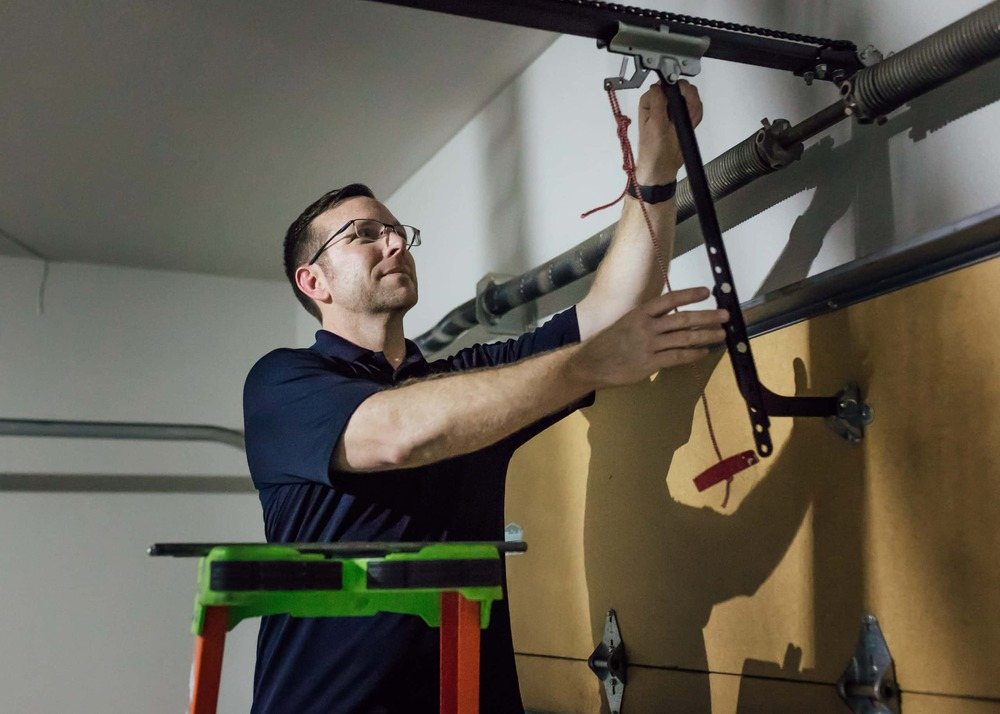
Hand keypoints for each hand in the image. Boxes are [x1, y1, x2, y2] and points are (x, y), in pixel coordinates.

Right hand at [572, 287, 727, 388]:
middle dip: (707, 317)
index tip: (707, 292)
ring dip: (706, 336)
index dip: (689, 294)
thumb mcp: (626, 323)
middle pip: (683, 319)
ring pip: (684, 338)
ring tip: (721, 334)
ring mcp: (649, 345)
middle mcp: (647, 326)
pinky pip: (677, 357)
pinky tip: (703, 352)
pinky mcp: (650, 363)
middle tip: (725, 315)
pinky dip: (692, 354)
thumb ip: (647, 320)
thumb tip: (671, 319)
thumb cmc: (609, 343)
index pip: (670, 299)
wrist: (592, 363)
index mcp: (640, 313)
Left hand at [634, 80, 702, 183]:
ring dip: (693, 111)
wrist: (662, 167)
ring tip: (686, 124)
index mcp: (651, 101)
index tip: (681, 103)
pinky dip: (696, 117)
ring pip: (692, 97)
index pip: (668, 83)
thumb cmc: (653, 150)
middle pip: (683, 88)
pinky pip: (696, 108)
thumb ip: (658, 102)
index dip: (678, 91)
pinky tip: (690, 125)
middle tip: (685, 116)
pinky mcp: (683, 116)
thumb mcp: (654, 125)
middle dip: (689, 101)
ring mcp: (673, 109)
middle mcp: (662, 102)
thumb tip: (660, 83)